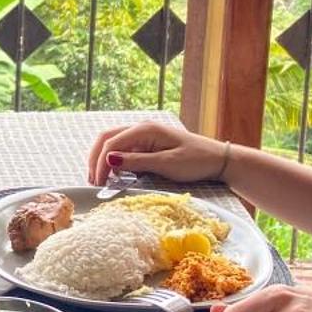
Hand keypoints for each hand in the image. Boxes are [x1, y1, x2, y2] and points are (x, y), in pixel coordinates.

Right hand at [86, 118, 230, 184]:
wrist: (218, 160)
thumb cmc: (196, 161)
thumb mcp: (166, 164)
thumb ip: (136, 162)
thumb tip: (109, 160)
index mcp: (145, 129)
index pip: (111, 143)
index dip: (100, 163)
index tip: (98, 183)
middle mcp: (141, 128)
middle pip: (107, 138)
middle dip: (96, 159)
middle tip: (93, 181)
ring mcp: (144, 135)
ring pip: (113, 143)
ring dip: (102, 159)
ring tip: (99, 179)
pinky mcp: (147, 144)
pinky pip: (124, 149)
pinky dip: (114, 161)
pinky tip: (113, 175)